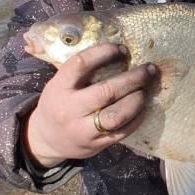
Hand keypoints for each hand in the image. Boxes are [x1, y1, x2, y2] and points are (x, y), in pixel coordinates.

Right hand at [24, 43, 155, 167]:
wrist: (46, 139)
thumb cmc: (59, 103)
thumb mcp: (60, 84)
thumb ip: (82, 72)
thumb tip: (120, 53)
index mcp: (59, 88)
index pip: (81, 64)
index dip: (104, 53)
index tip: (123, 49)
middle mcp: (70, 109)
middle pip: (106, 92)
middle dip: (132, 79)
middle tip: (149, 70)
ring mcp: (82, 130)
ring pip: (116, 115)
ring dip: (136, 100)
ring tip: (146, 89)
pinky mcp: (95, 145)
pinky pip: (122, 132)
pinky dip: (136, 118)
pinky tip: (143, 107)